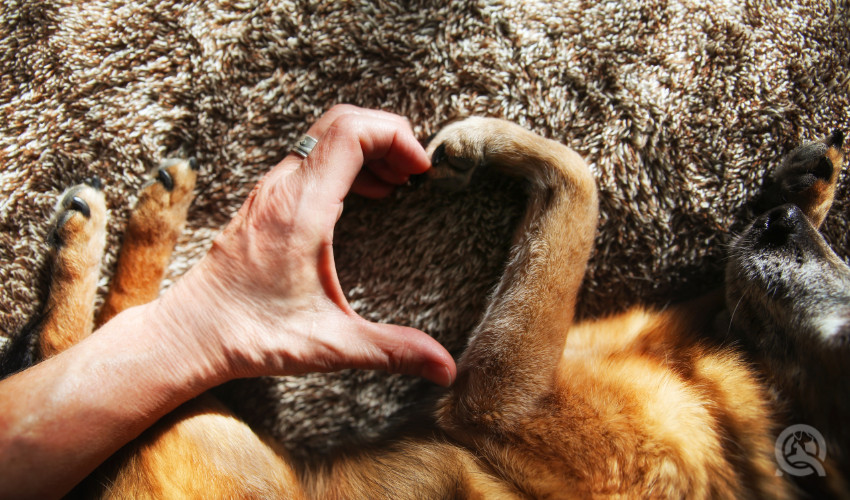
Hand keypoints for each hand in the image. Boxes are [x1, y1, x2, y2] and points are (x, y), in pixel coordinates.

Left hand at [158, 105, 455, 385]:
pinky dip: (345, 162)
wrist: (189, 335)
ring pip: (323, 136)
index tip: (422, 169)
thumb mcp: (330, 344)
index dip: (396, 136)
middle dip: (387, 135)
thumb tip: (446, 368)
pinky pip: (310, 157)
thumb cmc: (251, 335)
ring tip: (398, 183)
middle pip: (340, 122)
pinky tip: (364, 197)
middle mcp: (281, 189)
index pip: (350, 133)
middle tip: (416, 172)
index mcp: (300, 210)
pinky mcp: (264, 201)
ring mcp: (269, 190)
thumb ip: (392, 351)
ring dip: (366, 148)